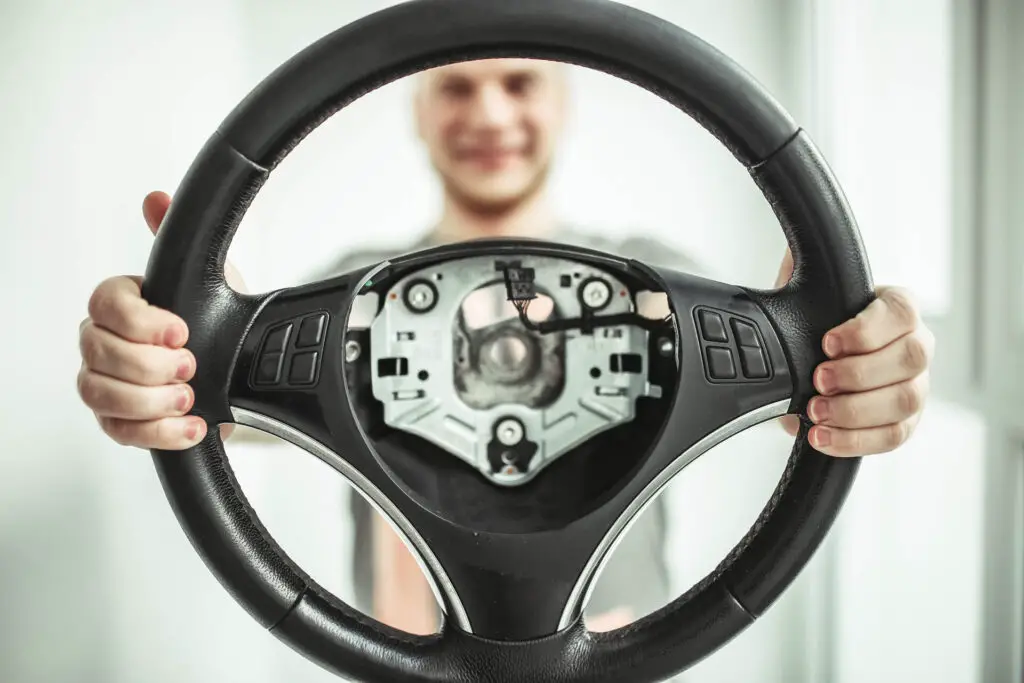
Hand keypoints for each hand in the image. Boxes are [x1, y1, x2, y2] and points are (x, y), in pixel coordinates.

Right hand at [78, 191, 244, 448]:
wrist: (241, 372)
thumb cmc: (218, 323)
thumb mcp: (211, 278)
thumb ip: (178, 242)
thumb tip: (157, 200)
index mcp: (120, 305)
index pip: (104, 305)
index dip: (140, 321)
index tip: (182, 330)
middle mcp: (103, 343)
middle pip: (98, 353)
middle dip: (148, 365)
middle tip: (191, 366)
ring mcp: (107, 384)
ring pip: (100, 394)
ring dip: (149, 400)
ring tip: (190, 397)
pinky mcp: (121, 421)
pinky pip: (121, 432)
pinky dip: (159, 433)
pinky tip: (192, 425)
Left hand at [776, 250, 933, 455]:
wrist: (804, 367)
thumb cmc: (810, 326)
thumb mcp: (800, 294)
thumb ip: (800, 270)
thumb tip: (791, 246)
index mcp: (896, 309)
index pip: (902, 313)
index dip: (867, 330)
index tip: (826, 342)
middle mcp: (915, 346)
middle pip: (912, 359)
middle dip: (860, 373)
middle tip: (817, 380)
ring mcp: (915, 386)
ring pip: (905, 401)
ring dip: (856, 411)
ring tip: (815, 412)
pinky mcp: (903, 422)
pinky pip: (894, 436)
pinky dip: (856, 441)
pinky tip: (821, 437)